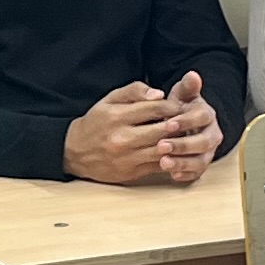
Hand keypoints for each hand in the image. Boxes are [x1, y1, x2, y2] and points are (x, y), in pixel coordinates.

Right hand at [64, 83, 183, 185]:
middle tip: (189, 119)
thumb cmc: (97, 122)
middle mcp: (121, 138)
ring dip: (178, 142)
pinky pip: (158, 165)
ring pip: (163, 149)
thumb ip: (134, 91)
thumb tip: (159, 94)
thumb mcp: (110, 100)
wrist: (75, 152)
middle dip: (179, 123)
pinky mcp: (131, 173)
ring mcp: (127, 158)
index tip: (180, 105)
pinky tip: (176, 151)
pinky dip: (171, 158)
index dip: (172, 105)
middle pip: (162, 130)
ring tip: (185, 134)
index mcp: (117, 116)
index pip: (155, 108)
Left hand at [153, 69, 223, 183]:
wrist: (184, 124)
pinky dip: (186, 175)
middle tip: (162, 145)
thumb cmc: (181, 109)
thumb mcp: (182, 95)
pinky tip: (172, 175)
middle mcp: (211, 135)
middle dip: (183, 145)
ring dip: (183, 163)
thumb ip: (187, 87)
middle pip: (203, 142)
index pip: (202, 118)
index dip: (186, 121)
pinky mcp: (200, 166)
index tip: (169, 123)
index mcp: (207, 115)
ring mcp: (207, 152)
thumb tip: (193, 75)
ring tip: (164, 162)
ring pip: (201, 160)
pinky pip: (197, 174)